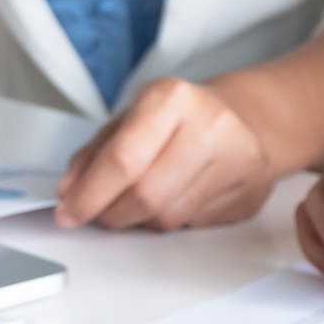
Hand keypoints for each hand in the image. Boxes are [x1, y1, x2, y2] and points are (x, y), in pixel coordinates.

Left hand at [54, 78, 275, 229]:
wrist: (241, 116)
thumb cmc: (178, 119)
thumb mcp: (129, 121)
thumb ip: (94, 155)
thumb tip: (70, 193)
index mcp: (171, 98)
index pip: (123, 159)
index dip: (89, 195)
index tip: (70, 212)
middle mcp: (209, 124)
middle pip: (147, 195)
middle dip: (112, 214)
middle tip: (100, 214)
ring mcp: (238, 157)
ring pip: (170, 217)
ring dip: (140, 221)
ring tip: (137, 204)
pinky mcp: (253, 188)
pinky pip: (195, 225)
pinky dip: (172, 221)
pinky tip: (174, 199)